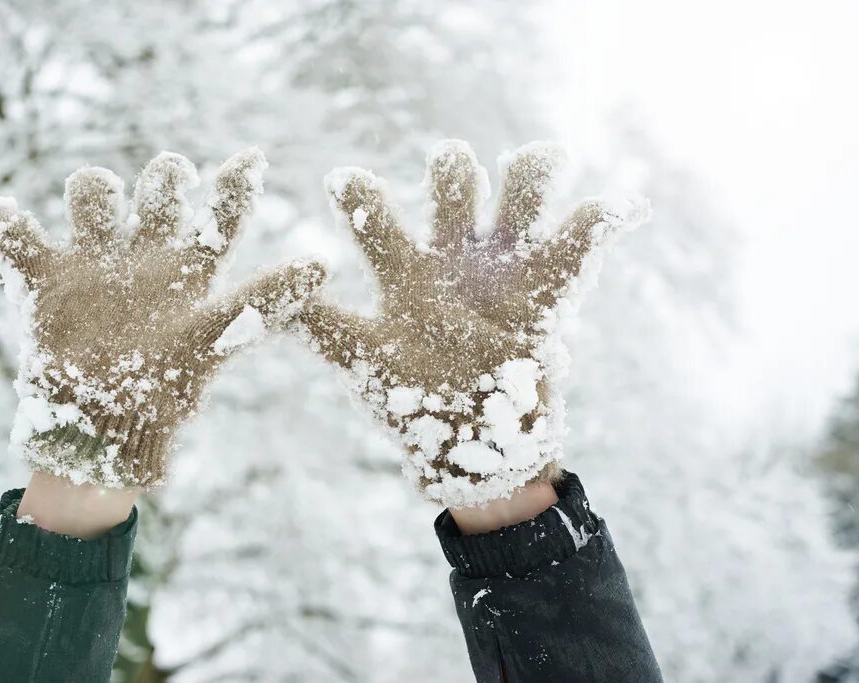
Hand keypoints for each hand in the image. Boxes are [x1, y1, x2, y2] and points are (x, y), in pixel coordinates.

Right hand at [0, 149, 325, 488]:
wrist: (100, 432)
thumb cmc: (164, 391)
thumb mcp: (218, 338)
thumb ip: (264, 299)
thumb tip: (322, 265)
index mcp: (189, 271)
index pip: (221, 215)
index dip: (236, 185)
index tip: (253, 159)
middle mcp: (144, 257)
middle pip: (156, 190)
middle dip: (164, 177)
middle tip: (172, 183)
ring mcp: (92, 264)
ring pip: (91, 196)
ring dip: (93, 191)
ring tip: (98, 208)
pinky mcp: (42, 280)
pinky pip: (14, 236)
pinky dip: (6, 226)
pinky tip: (10, 225)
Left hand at [298, 140, 646, 507]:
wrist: (475, 448)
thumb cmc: (415, 403)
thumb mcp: (365, 363)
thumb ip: (322, 328)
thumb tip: (269, 302)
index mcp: (406, 268)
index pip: (379, 215)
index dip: (362, 195)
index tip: (343, 181)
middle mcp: (455, 257)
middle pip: (455, 188)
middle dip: (451, 175)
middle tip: (448, 173)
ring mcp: (504, 269)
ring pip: (520, 198)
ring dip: (529, 179)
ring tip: (533, 162)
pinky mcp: (549, 292)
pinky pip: (579, 246)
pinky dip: (601, 221)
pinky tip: (616, 207)